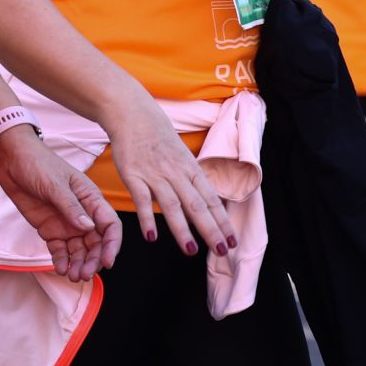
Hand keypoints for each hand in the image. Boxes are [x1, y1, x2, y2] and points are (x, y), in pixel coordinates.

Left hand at [0, 126, 121, 281]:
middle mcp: (82, 214)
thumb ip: (71, 206)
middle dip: (93, 260)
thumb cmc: (37, 163)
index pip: (110, 225)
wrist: (11, 159)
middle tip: (85, 274)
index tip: (107, 261)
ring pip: (79, 250)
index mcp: (90, 198)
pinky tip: (61, 269)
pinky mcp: (50, 229)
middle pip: (96, 242)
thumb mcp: (54, 184)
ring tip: (73, 276)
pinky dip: (62, 260)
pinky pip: (60, 250)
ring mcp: (66, 223)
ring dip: (79, 264)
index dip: (112, 244)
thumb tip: (89, 227)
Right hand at [105, 89, 234, 256]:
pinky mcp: (133, 174)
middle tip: (222, 251)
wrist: (132, 113)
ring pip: (172, 204)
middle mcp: (176, 173)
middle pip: (197, 205)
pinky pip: (141, 199)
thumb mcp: (181, 156)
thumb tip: (203, 206)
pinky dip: (147, 218)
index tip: (232, 242)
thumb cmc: (158, 137)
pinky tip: (152, 237)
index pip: (211, 199)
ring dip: (182, 229)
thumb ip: (190, 181)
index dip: (222, 222)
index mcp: (190, 169)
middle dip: (211, 230)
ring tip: (190, 250)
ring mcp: (154, 174)